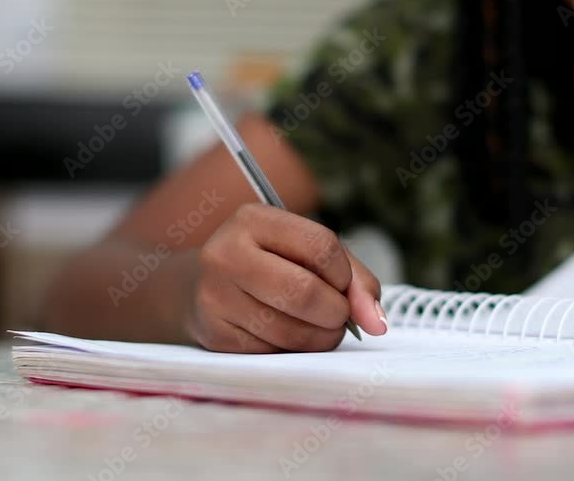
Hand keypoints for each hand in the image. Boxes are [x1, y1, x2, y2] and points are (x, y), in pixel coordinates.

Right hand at [183, 203, 386, 352]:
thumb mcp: (307, 253)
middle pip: (305, 292)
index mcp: (253, 220)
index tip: (342, 285)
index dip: (345, 275)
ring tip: (318, 328)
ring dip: (320, 338)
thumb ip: (353, 278)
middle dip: (337, 313)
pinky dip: (294, 351)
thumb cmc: (269, 266)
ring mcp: (214, 297)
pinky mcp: (214, 336)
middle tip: (338, 317)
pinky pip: (273, 354)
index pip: (321, 247)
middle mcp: (226, 254)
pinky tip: (287, 337)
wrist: (196, 288)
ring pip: (291, 331)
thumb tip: (377, 321)